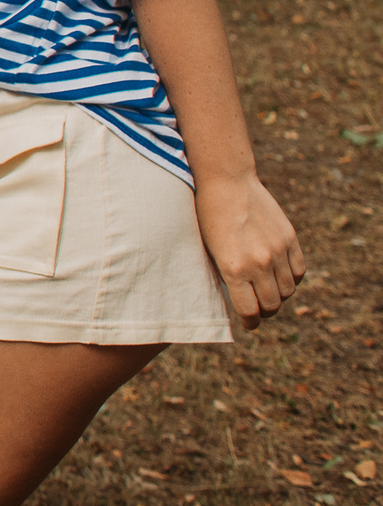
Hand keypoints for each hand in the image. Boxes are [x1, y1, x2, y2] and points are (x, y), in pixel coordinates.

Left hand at [194, 174, 305, 328]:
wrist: (226, 182)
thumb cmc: (208, 216)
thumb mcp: (209, 250)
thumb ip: (226, 275)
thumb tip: (238, 299)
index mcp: (233, 269)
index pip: (250, 311)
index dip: (250, 322)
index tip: (249, 323)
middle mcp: (258, 263)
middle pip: (272, 305)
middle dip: (265, 312)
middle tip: (259, 310)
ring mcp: (277, 251)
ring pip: (288, 290)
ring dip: (280, 296)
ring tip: (269, 293)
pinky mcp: (289, 238)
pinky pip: (298, 271)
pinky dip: (292, 279)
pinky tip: (281, 276)